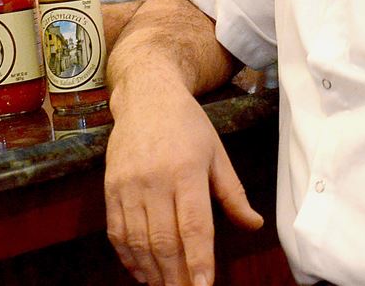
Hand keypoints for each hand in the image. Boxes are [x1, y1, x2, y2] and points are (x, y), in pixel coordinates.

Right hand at [105, 78, 262, 284]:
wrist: (146, 96)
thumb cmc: (187, 125)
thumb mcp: (217, 153)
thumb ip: (233, 193)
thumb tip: (254, 225)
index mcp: (187, 171)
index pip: (193, 225)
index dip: (198, 261)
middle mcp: (155, 180)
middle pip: (163, 240)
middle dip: (175, 276)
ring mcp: (128, 185)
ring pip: (138, 241)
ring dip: (152, 272)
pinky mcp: (110, 188)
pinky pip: (116, 232)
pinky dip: (128, 257)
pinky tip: (141, 272)